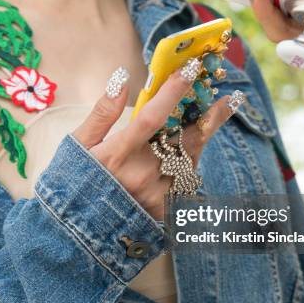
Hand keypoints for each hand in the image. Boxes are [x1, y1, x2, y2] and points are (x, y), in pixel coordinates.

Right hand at [72, 66, 236, 219]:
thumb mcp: (79, 145)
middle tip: (230, 99)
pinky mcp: (164, 213)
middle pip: (186, 139)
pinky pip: (188, 184)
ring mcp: (156, 196)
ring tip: (213, 119)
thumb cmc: (73, 183)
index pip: (152, 116)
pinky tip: (190, 155)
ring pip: (192, 161)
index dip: (173, 91)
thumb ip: (102, 113)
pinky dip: (191, 165)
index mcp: (117, 155)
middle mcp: (141, 175)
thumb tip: (121, 79)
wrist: (75, 233)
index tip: (190, 69)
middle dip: (210, 116)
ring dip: (203, 139)